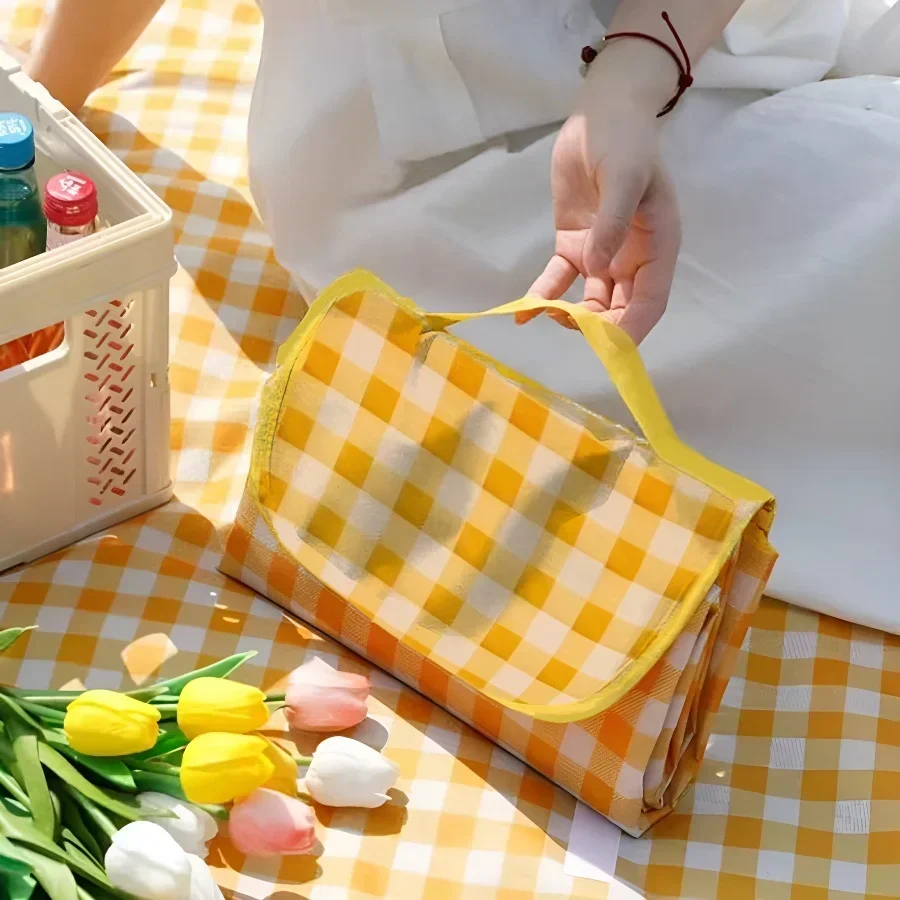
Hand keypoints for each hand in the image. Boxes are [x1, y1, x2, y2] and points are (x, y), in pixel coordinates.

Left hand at [517, 45, 680, 343]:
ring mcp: (602, 253)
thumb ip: (613, 223)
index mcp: (658, 247)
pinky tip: (523, 311)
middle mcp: (633, 258)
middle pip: (620, 309)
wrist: (601, 112)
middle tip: (570, 327)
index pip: (651, 301)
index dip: (633, 327)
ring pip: (590, 301)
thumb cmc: (624, 141)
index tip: (610, 346)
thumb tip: (598, 269)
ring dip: (571, 316)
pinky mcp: (573, 244)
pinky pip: (559, 279)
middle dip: (598, 326)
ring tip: (548, 314)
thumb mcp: (625, 177)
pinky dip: (543, 296)